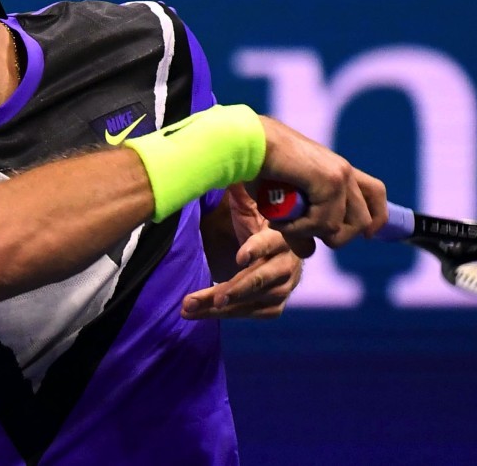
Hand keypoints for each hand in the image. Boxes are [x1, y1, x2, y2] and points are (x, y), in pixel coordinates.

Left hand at [182, 184, 301, 319]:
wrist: (272, 245)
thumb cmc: (256, 220)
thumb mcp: (248, 203)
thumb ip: (241, 190)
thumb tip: (228, 162)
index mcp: (282, 234)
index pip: (273, 243)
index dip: (258, 250)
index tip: (239, 257)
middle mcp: (288, 263)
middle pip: (262, 279)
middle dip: (234, 288)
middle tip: (210, 296)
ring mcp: (284, 286)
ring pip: (254, 301)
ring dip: (220, 307)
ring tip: (188, 307)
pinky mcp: (275, 304)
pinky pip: (252, 313)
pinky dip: (225, 315)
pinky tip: (198, 313)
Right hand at [256, 115, 387, 255]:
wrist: (249, 143)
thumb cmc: (260, 167)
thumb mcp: (284, 204)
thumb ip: (299, 228)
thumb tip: (310, 252)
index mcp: (338, 170)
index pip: (375, 194)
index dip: (376, 218)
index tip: (367, 236)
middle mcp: (344, 172)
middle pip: (364, 220)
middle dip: (336, 237)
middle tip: (303, 230)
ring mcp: (340, 176)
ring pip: (345, 227)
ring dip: (311, 233)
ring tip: (283, 224)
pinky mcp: (330, 182)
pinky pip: (324, 223)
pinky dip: (298, 229)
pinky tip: (278, 220)